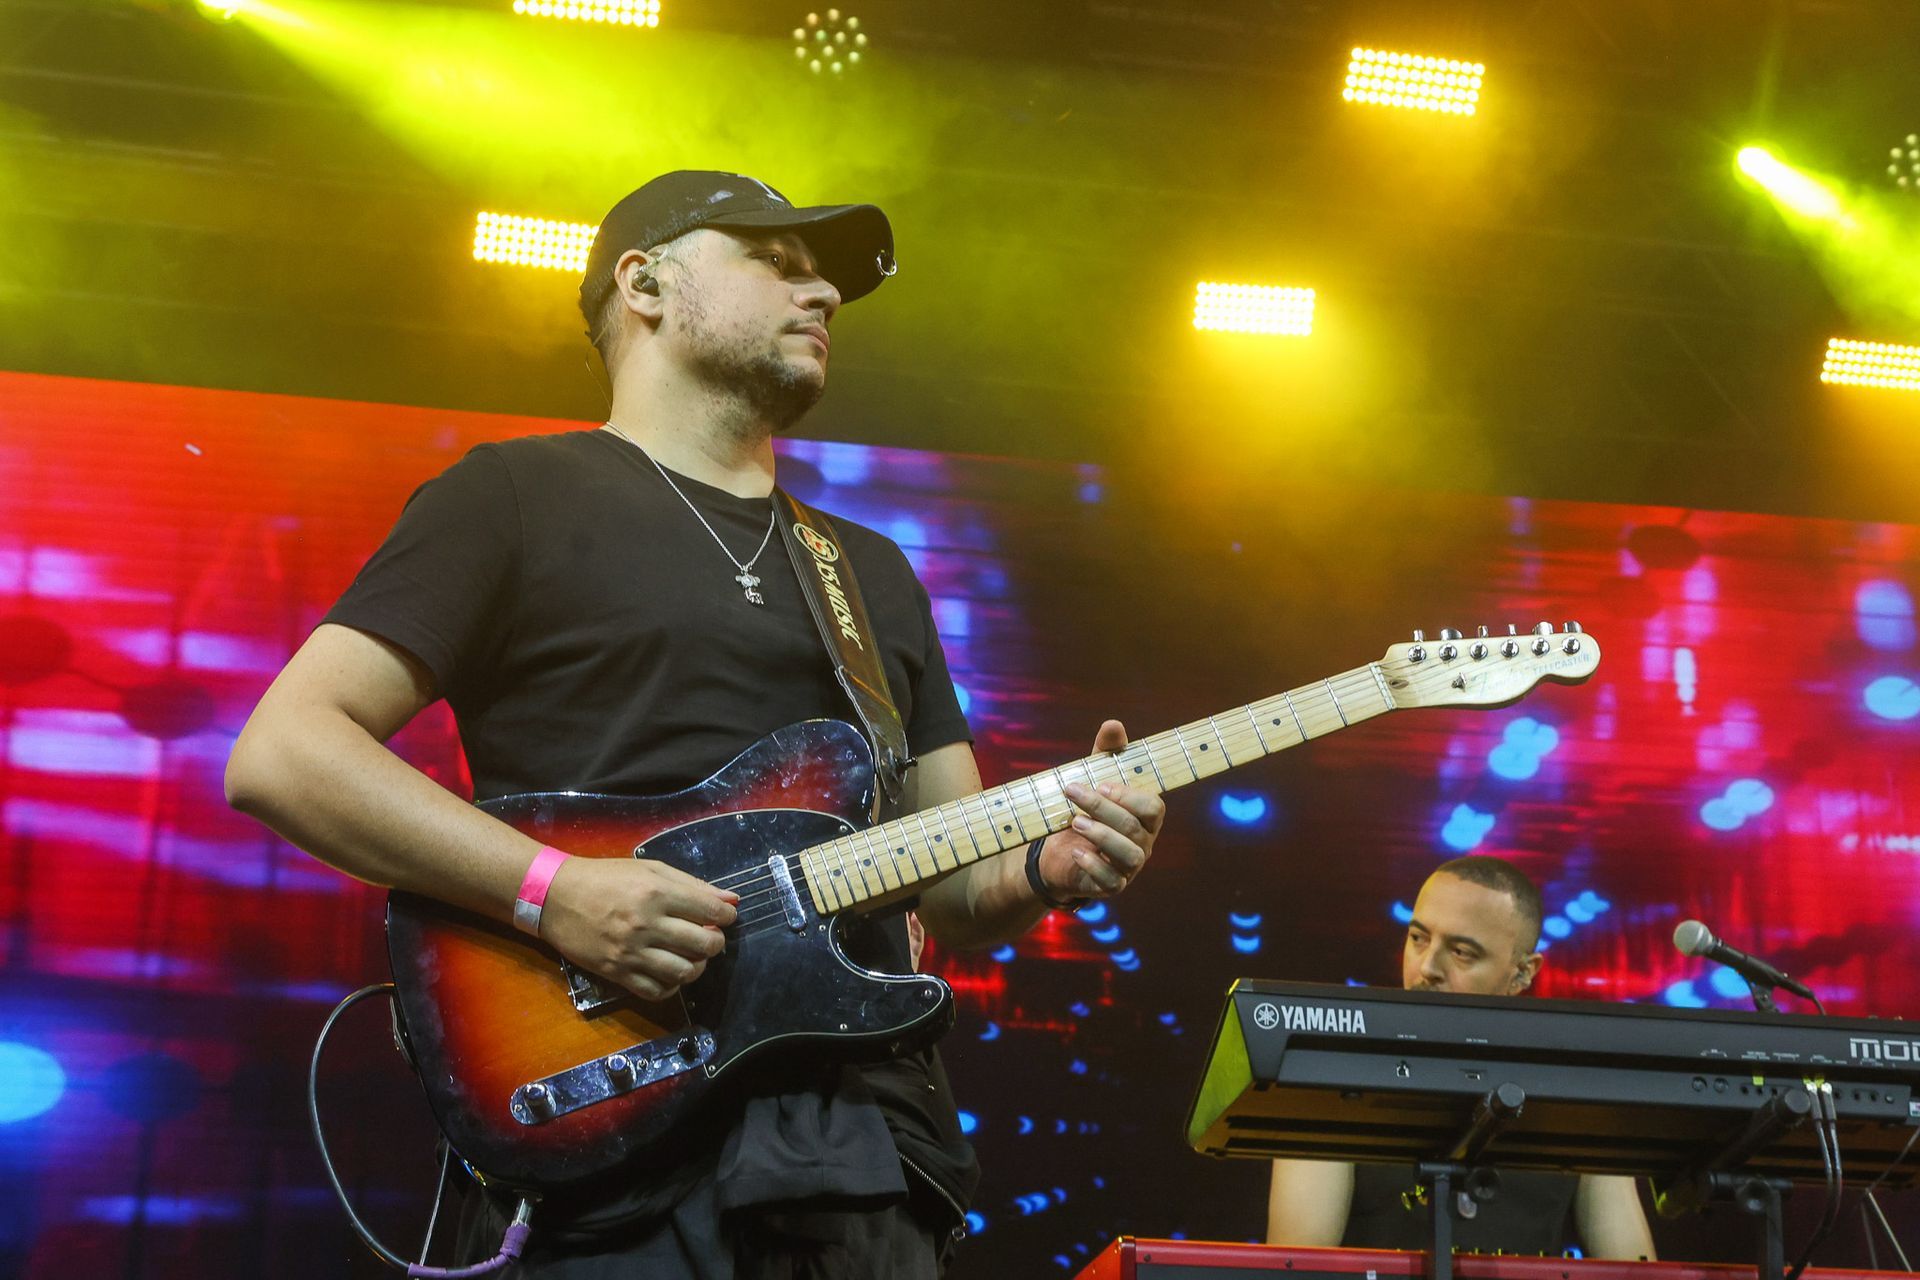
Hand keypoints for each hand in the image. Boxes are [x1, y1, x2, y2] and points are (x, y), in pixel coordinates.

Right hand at [536, 856, 738, 1001]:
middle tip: (711, 938)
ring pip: (684, 972)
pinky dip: (671, 986)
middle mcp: (647, 924)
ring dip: (697, 967)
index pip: (711, 911)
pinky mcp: (616, 972)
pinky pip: (656, 991)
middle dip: (716, 943)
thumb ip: (692, 885)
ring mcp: (631, 952)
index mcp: (657, 893)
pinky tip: (670, 973)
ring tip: (691, 956)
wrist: (555, 897)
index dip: (727, 916)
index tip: (726, 917)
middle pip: (703, 945)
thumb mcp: (650, 870)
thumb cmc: (605, 878)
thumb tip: (730, 900)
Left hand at [1037, 720, 1164, 902]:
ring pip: (1129, 855)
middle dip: (1103, 808)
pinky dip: (1094, 865)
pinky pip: (1111, 880)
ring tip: (1074, 822)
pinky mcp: (1111, 885)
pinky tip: (1076, 851)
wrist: (1059, 852)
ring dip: (1101, 836)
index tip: (1101, 784)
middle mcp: (1143, 842)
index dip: (1129, 795)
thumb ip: (1105, 754)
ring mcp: (1129, 867)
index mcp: (1144, 817)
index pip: (1153, 807)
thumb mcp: (1094, 779)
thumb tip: (1113, 724)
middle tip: (1072, 792)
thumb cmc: (1087, 811)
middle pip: (1134, 827)